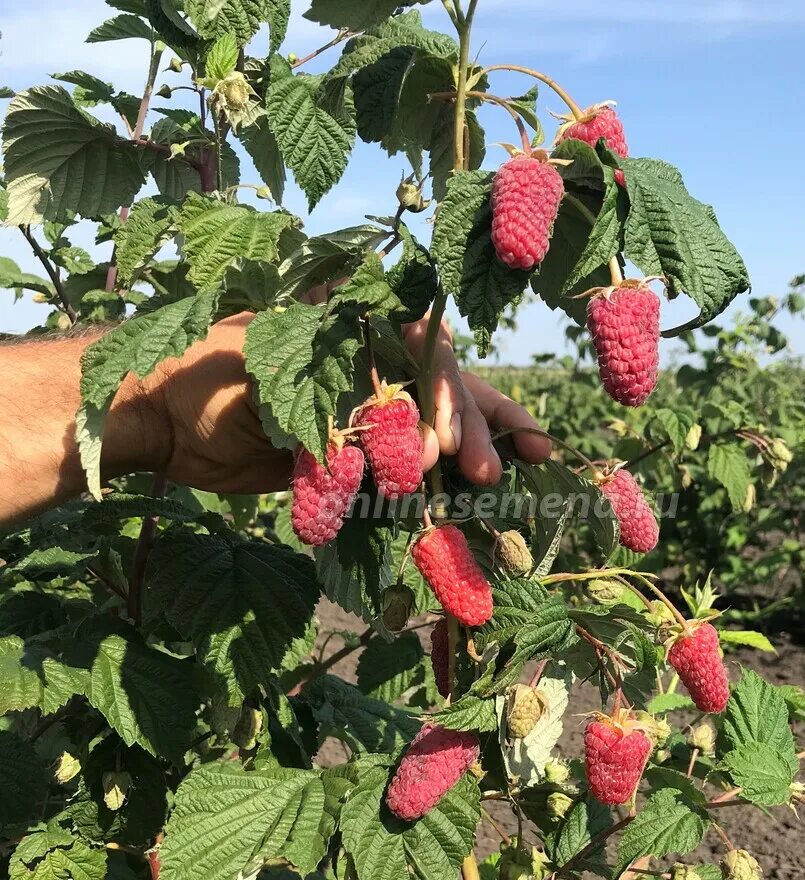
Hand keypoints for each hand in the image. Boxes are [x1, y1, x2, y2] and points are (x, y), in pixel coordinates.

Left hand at [133, 311, 550, 495]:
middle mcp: (369, 360)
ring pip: (431, 422)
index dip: (446, 390)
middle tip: (496, 467)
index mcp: (355, 325)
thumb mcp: (280, 372)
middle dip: (474, 424)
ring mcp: (363, 406)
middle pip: (441, 385)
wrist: (158, 420)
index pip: (424, 346)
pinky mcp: (352, 449)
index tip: (444, 439)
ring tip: (507, 473)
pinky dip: (435, 479)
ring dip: (472, 446)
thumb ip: (344, 401)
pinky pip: (403, 463)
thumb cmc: (208, 375)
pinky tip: (473, 491)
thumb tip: (413, 449)